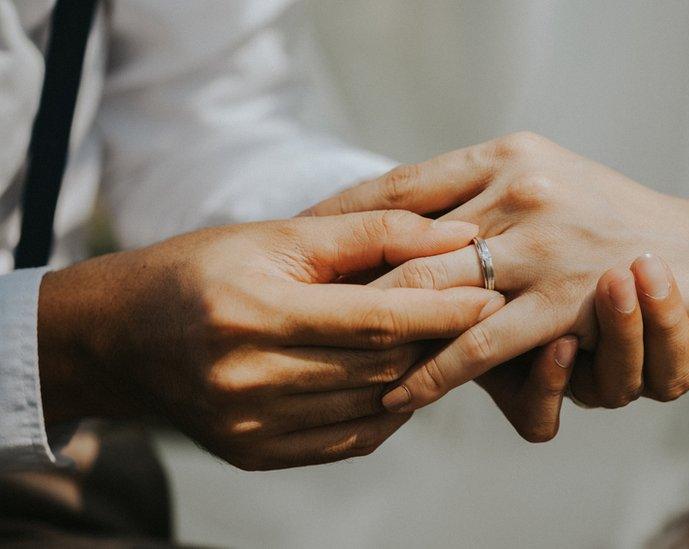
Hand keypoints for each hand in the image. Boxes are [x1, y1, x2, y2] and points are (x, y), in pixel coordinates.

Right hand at [37, 211, 502, 469]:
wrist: (122, 336)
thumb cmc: (203, 268)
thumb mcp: (279, 234)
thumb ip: (372, 232)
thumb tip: (458, 234)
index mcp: (252, 312)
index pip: (375, 319)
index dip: (442, 307)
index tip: (492, 290)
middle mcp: (248, 378)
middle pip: (381, 365)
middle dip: (441, 338)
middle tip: (481, 312)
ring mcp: (250, 426)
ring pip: (374, 403)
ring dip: (420, 373)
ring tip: (446, 340)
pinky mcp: (256, 454)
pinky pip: (351, 437)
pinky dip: (389, 407)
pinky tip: (401, 377)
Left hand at [305, 132, 688, 412]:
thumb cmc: (616, 217)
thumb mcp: (547, 176)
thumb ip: (481, 189)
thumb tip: (404, 210)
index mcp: (509, 151)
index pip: (404, 182)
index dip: (344, 212)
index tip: (296, 236)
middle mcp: (521, 187)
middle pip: (405, 237)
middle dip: (345, 275)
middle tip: (290, 302)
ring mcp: (543, 242)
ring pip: (435, 290)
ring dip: (379, 328)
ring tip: (330, 355)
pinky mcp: (564, 299)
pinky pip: (482, 342)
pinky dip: (435, 372)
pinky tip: (400, 395)